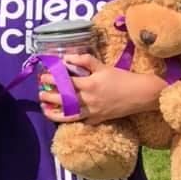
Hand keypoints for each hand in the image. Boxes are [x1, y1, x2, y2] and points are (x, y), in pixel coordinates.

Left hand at [39, 53, 165, 124]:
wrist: (140, 94)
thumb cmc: (122, 78)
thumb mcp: (103, 66)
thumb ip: (84, 60)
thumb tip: (67, 58)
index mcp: (90, 84)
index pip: (65, 82)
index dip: (52, 79)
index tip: (43, 76)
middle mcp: (89, 100)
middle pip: (63, 100)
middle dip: (49, 97)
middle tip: (40, 93)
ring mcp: (93, 112)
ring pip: (68, 116)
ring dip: (54, 114)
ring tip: (45, 109)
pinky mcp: (98, 120)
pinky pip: (81, 121)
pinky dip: (72, 120)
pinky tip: (64, 117)